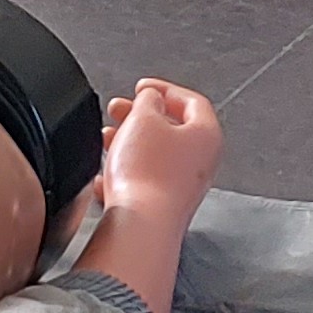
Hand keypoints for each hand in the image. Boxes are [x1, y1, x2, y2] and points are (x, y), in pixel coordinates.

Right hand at [100, 78, 221, 227]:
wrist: (140, 225)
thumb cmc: (148, 176)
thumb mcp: (143, 118)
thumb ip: (148, 100)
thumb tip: (151, 98)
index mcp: (206, 135)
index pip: (192, 101)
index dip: (164, 89)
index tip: (143, 88)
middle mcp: (201, 163)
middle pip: (172, 128)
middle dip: (141, 117)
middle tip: (120, 110)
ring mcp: (184, 187)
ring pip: (155, 156)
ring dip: (129, 143)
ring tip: (108, 139)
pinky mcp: (164, 206)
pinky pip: (144, 181)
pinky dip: (124, 173)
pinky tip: (106, 175)